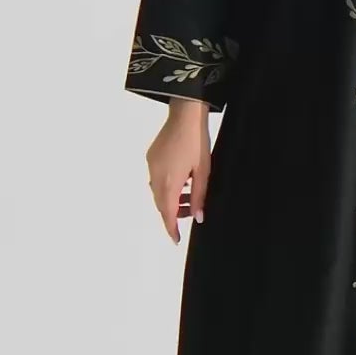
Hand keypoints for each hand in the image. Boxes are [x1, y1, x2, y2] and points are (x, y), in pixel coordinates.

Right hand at [146, 100, 211, 242]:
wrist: (185, 114)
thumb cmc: (197, 141)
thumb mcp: (204, 171)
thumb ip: (200, 196)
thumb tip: (197, 217)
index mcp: (169, 182)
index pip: (168, 213)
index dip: (171, 228)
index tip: (175, 240)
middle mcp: (156, 176)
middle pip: (161, 204)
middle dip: (174, 213)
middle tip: (190, 214)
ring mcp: (151, 165)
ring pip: (158, 192)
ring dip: (171, 199)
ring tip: (189, 196)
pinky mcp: (151, 157)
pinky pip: (156, 179)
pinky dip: (167, 186)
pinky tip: (182, 181)